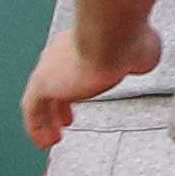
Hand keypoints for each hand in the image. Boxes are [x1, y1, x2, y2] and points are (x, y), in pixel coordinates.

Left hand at [23, 24, 144, 150]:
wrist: (113, 34)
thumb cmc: (127, 37)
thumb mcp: (138, 50)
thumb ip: (136, 58)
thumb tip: (141, 62)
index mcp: (83, 43)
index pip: (73, 66)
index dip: (78, 84)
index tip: (85, 93)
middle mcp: (62, 54)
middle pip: (55, 82)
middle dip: (59, 103)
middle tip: (65, 118)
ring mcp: (50, 69)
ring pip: (42, 98)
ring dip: (47, 118)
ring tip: (52, 137)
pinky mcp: (42, 84)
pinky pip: (33, 111)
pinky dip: (37, 127)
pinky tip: (44, 141)